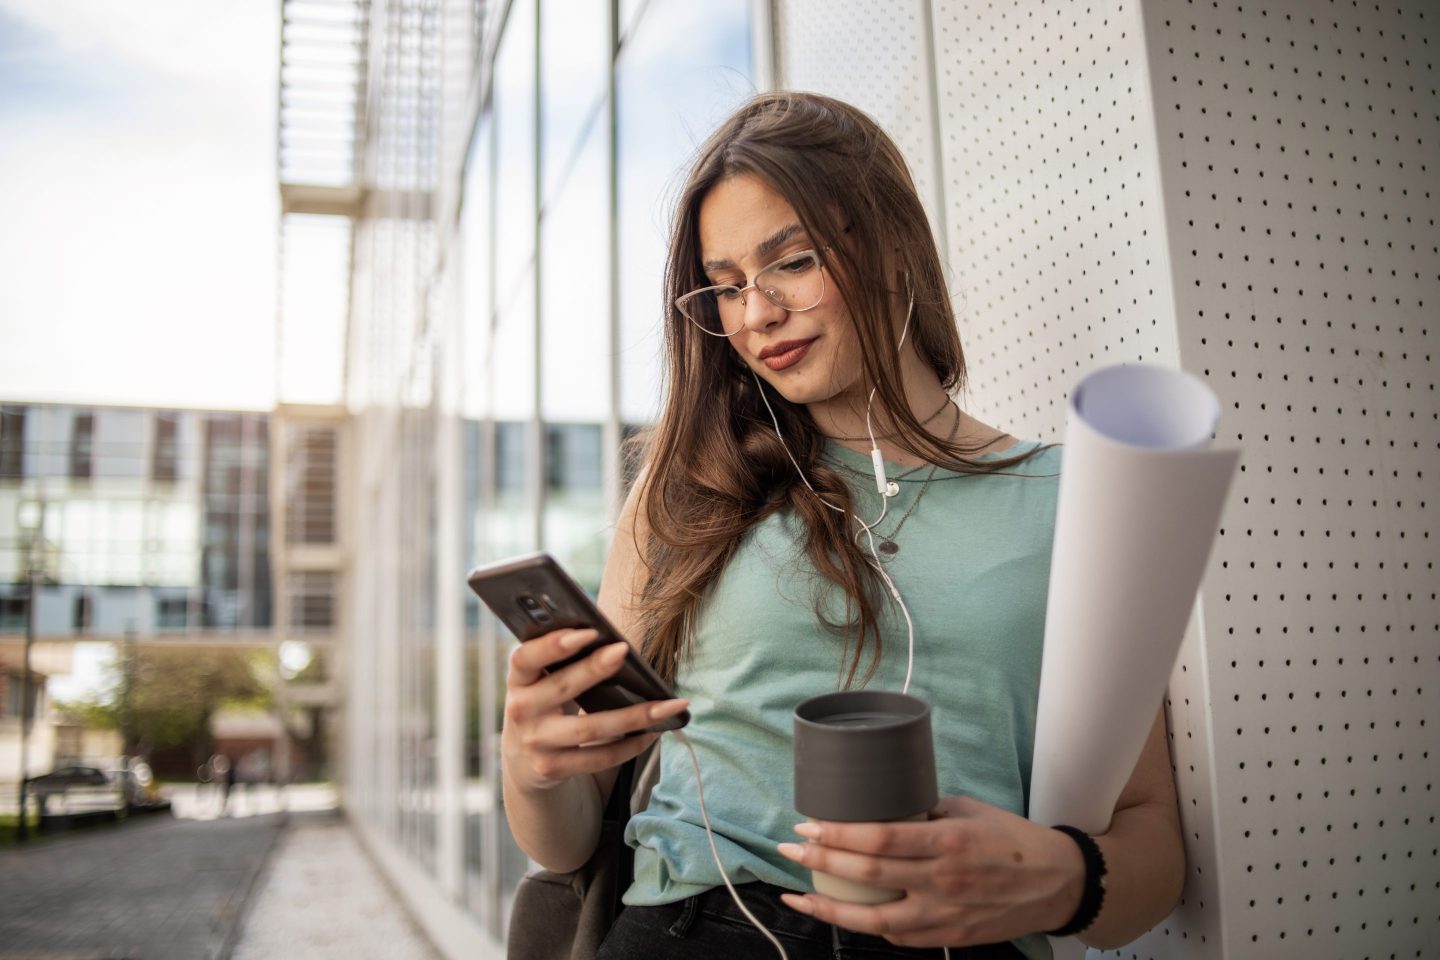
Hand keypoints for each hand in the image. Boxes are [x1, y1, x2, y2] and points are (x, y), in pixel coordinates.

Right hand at [501, 628, 687, 793]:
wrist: (524, 763)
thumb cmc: (545, 705)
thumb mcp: (540, 683)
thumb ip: (562, 663)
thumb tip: (616, 644)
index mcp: (518, 681)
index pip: (526, 658)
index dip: (553, 645)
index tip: (588, 632)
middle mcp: (521, 711)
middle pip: (562, 688)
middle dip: (595, 668)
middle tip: (624, 650)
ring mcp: (536, 743)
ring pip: (589, 728)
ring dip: (634, 715)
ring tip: (669, 704)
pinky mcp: (553, 769)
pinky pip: (598, 758)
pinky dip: (630, 745)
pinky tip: (653, 732)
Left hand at [776, 796, 1083, 947]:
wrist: (1057, 883)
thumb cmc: (1011, 839)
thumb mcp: (968, 810)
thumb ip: (924, 812)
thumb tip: (880, 806)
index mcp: (948, 842)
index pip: (880, 839)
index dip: (837, 834)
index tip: (808, 826)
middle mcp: (944, 880)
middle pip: (869, 875)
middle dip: (821, 860)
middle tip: (790, 848)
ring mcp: (946, 915)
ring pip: (875, 920)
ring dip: (830, 907)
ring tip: (798, 895)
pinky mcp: (950, 938)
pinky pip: (899, 937)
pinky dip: (867, 926)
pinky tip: (844, 913)